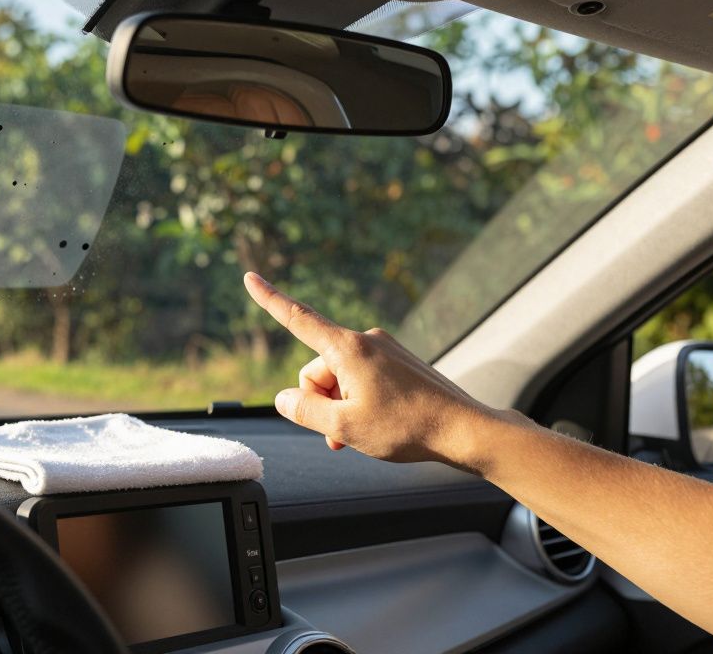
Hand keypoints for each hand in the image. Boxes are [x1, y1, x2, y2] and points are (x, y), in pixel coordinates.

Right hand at [243, 272, 511, 468]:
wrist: (462, 430)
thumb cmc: (406, 428)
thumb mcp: (343, 427)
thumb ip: (304, 410)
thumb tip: (284, 398)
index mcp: (349, 349)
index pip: (297, 319)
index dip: (269, 300)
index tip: (250, 278)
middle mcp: (366, 341)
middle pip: (318, 369)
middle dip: (321, 401)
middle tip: (341, 434)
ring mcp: (385, 351)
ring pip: (341, 379)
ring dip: (341, 407)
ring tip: (360, 434)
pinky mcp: (399, 363)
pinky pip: (363, 380)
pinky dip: (359, 403)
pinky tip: (375, 425)